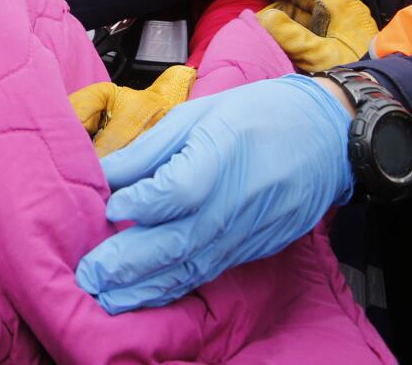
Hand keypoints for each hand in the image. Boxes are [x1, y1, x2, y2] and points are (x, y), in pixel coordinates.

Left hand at [76, 74, 353, 312]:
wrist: (325, 138)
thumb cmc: (256, 116)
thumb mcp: (199, 114)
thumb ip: (148, 150)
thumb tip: (102, 174)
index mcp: (221, 156)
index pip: (177, 191)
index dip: (140, 202)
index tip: (108, 208)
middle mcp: (234, 203)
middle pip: (177, 241)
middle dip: (127, 263)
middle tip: (87, 275)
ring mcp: (245, 232)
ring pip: (189, 267)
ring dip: (144, 287)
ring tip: (105, 298)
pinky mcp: (250, 249)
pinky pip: (206, 273)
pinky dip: (172, 288)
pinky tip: (143, 296)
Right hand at [235, 0, 377, 71]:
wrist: (371, 94)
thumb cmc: (351, 73)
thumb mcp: (319, 56)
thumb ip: (291, 36)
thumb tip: (264, 17)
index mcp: (341, 5)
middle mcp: (337, 8)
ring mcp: (333, 22)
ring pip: (299, 2)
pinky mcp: (328, 37)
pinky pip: (302, 18)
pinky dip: (282, 13)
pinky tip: (267, 15)